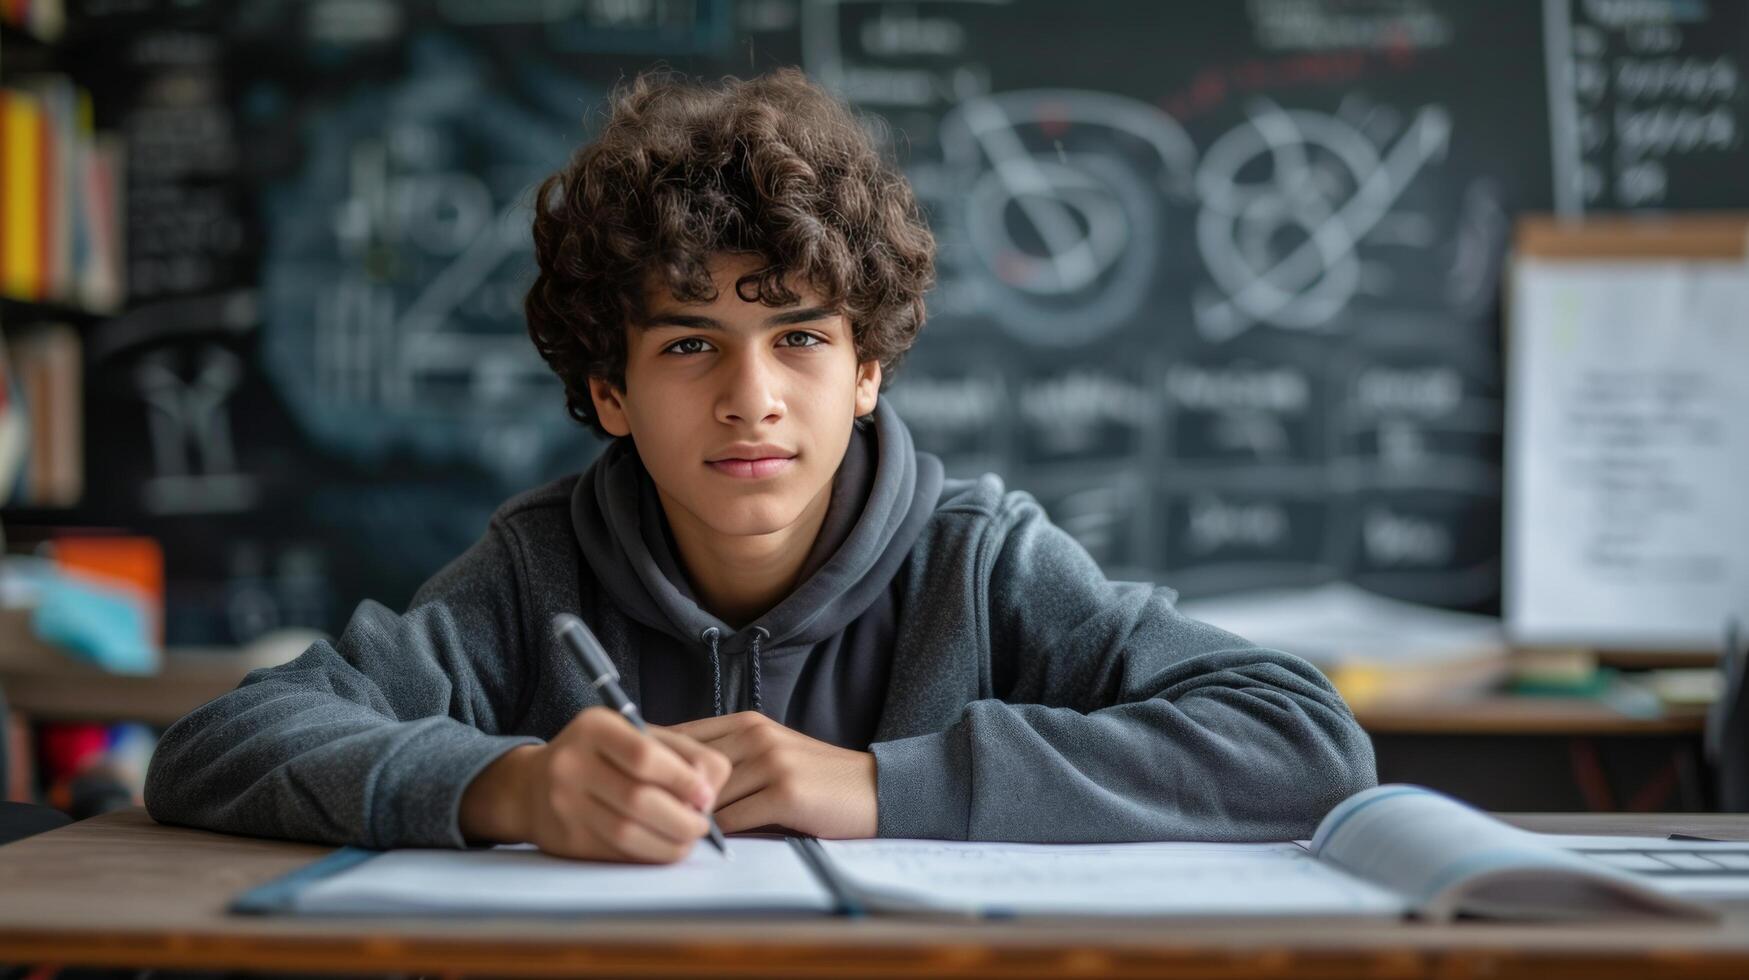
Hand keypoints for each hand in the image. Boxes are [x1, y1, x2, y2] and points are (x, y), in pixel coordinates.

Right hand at [460, 706, 729, 862]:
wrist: (532, 786)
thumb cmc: (601, 757)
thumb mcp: (636, 736)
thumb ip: (681, 754)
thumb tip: (711, 790)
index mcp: (594, 727)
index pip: (644, 756)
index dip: (683, 780)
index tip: (708, 796)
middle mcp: (572, 763)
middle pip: (638, 799)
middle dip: (682, 818)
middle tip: (703, 824)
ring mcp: (564, 803)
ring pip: (628, 832)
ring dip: (670, 842)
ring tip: (689, 839)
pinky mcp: (566, 839)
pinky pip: (616, 853)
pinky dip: (649, 854)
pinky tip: (664, 848)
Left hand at [662, 712, 876, 838]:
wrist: (875, 790)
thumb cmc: (818, 781)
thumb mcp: (772, 756)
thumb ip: (730, 761)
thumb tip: (672, 784)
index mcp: (748, 722)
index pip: (682, 736)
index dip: (653, 763)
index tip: (630, 783)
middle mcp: (756, 735)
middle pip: (687, 766)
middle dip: (665, 795)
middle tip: (642, 819)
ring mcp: (771, 761)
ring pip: (707, 795)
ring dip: (690, 819)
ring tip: (671, 837)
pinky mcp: (785, 792)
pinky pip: (733, 819)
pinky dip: (718, 835)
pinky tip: (710, 847)